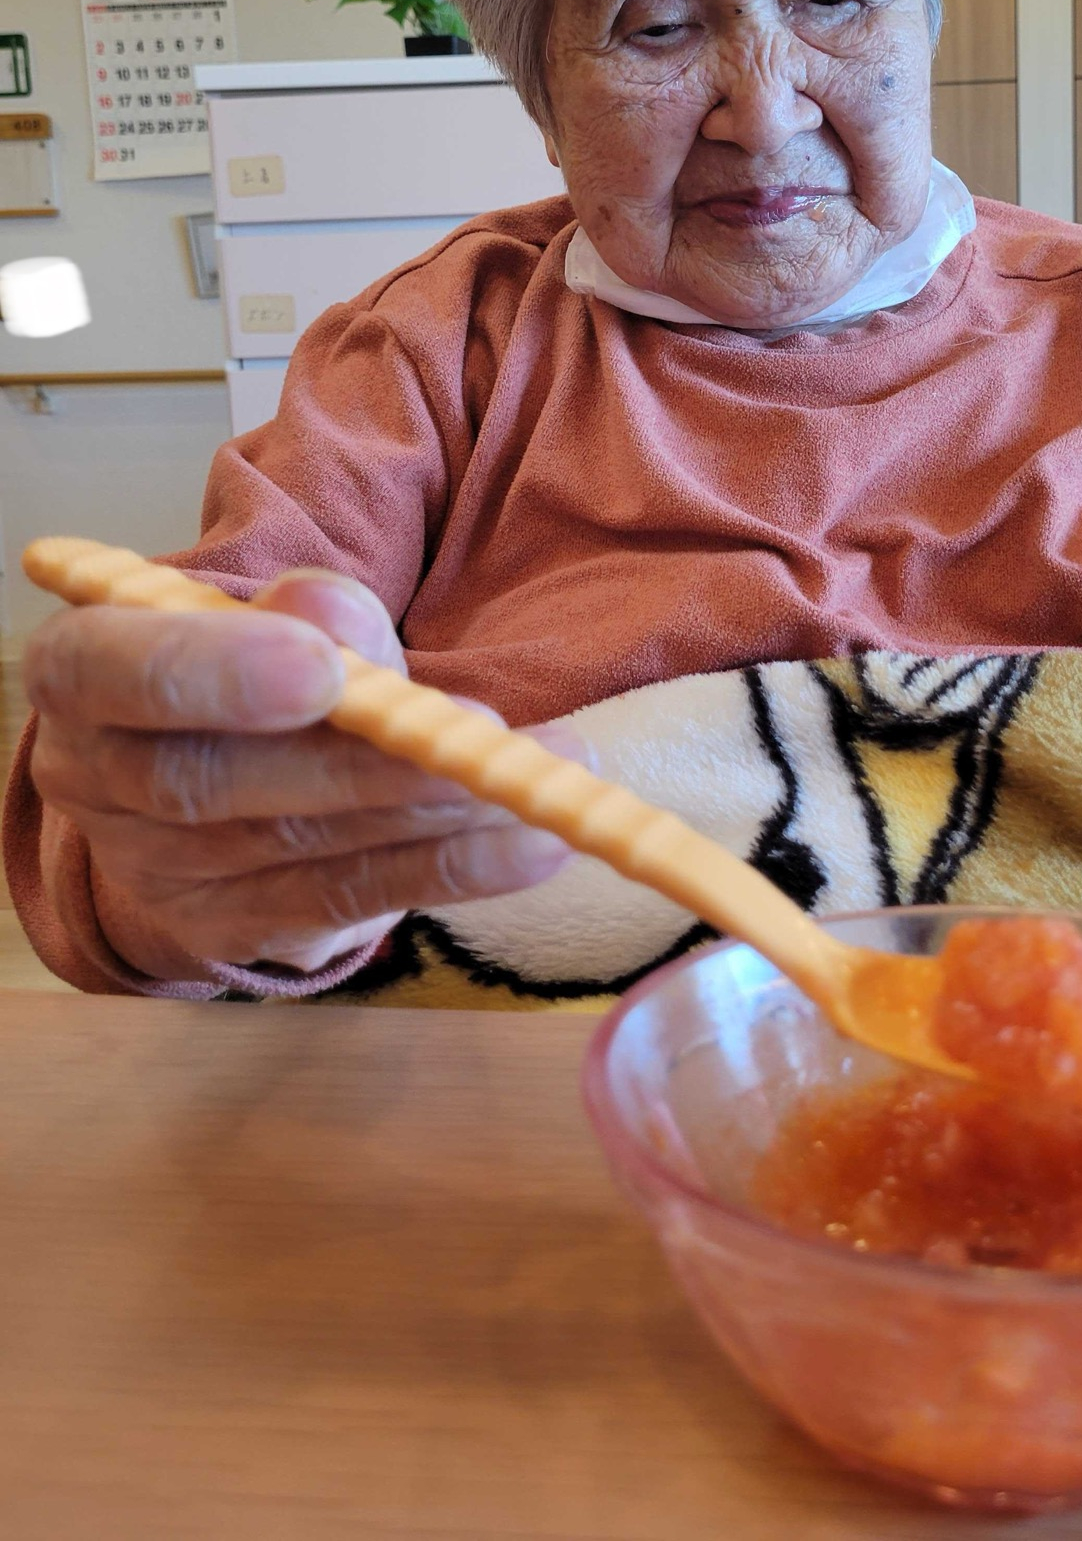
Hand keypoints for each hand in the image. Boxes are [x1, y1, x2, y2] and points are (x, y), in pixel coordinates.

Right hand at [26, 570, 573, 976]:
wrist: (213, 773)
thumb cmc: (245, 665)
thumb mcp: (271, 617)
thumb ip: (307, 613)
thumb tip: (334, 617)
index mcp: (83, 673)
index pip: (111, 671)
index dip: (212, 674)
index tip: (322, 673)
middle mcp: (97, 782)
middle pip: (213, 783)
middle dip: (359, 763)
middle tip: (477, 733)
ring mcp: (157, 872)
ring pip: (294, 847)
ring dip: (430, 817)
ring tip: (536, 782)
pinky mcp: (233, 931)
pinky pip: (344, 901)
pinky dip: (448, 870)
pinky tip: (529, 843)